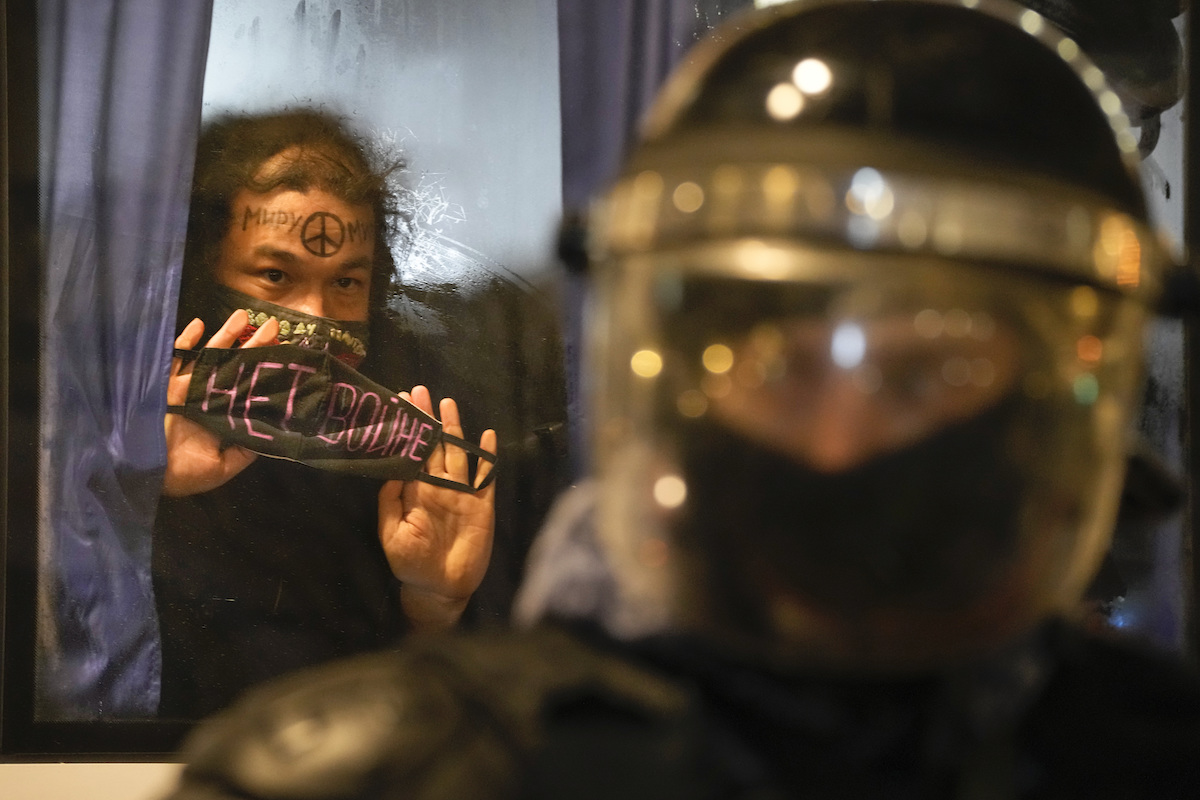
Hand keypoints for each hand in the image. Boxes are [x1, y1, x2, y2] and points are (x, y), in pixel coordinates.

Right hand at [162, 309, 279, 496]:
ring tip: (243, 315)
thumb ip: (244, 451)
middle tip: (273, 326)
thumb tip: (269, 437)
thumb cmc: (184, 474)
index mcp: (222, 416)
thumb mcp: (223, 467)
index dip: (265, 371)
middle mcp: (207, 398)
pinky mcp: (164, 385)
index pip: (249, 388)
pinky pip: (175, 358)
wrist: (142, 473)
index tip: (284, 355)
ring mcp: (186, 389)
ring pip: (209, 356)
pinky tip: (199, 324)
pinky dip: (186, 341)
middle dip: (253, 345)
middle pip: (235, 366)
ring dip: (225, 335)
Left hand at [378, 385, 496, 631]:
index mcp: (416, 493)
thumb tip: (394, 470)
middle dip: (428, 420)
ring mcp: (462, 494)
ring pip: (458, 455)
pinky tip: (487, 437)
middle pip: (434, 447)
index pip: (412, 454)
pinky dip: (487, 457)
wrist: (441, 589)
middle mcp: (439, 487)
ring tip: (448, 404)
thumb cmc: (412, 565)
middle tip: (420, 391)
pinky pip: (485, 477)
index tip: (401, 405)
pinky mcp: (482, 506)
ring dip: (454, 430)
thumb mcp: (392, 534)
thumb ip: (391, 502)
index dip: (408, 431)